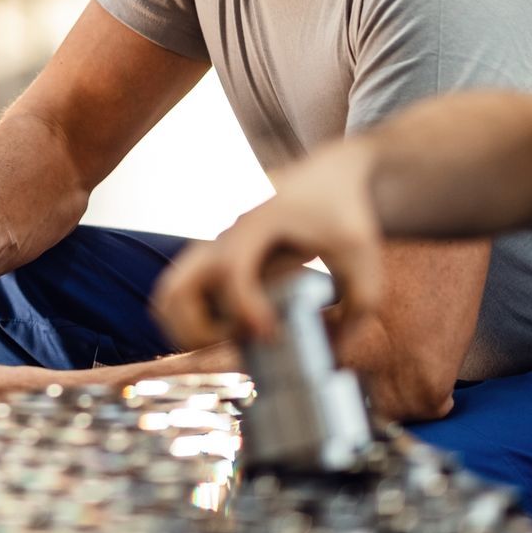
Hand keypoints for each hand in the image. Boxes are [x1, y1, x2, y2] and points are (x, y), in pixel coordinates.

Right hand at [151, 140, 386, 349]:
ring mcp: (212, 244)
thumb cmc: (345, 216)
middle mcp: (224, 234)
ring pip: (167, 295)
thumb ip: (355, 311)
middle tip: (239, 339)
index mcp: (259, 224)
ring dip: (189, 330)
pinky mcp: (211, 255)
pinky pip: (181, 293)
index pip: (232, 269)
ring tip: (233, 336)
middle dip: (198, 331)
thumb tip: (330, 355)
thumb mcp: (363, 261)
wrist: (328, 178)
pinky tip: (234, 325)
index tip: (270, 331)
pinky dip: (194, 320)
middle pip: (175, 288)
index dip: (244, 308)